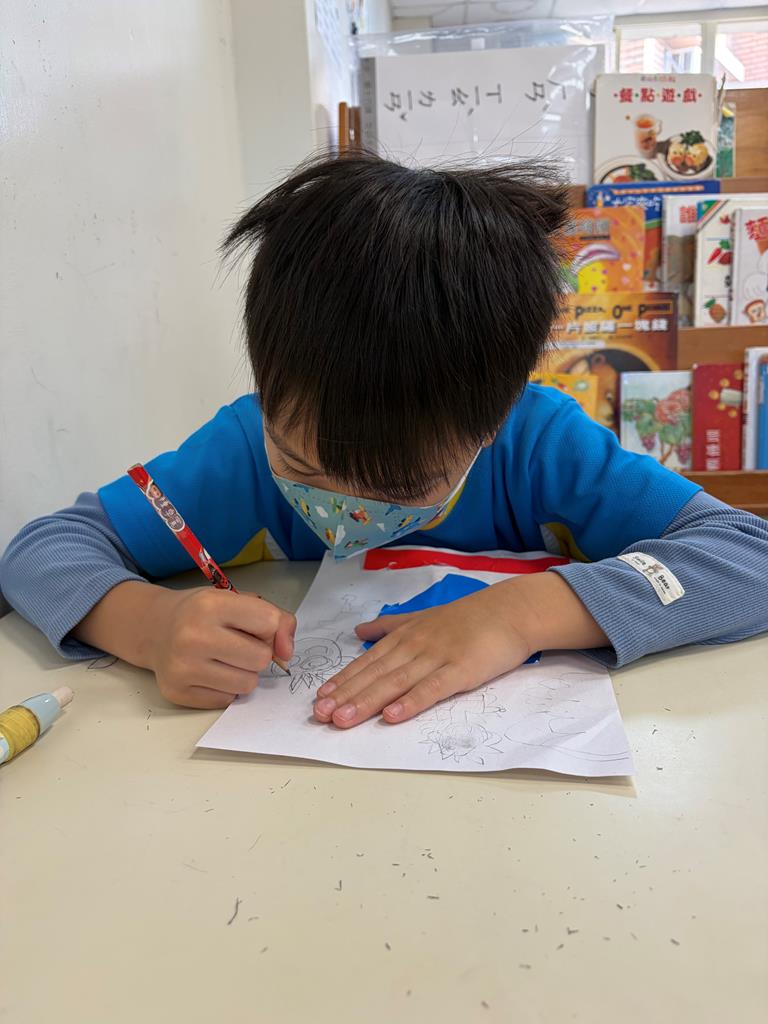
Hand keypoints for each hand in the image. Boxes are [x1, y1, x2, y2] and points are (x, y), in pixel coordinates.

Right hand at [147, 588, 295, 708]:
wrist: (154, 628)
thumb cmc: (202, 613)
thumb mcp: (237, 600)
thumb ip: (276, 619)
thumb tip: (287, 654)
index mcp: (210, 604)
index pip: (269, 622)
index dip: (270, 628)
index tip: (255, 626)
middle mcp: (193, 636)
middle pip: (261, 658)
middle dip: (258, 653)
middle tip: (238, 645)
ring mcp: (183, 667)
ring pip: (247, 684)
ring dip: (244, 673)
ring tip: (225, 659)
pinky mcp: (177, 692)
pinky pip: (227, 699)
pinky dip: (225, 688)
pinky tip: (209, 672)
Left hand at [312, 572, 608, 728]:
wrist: (510, 611)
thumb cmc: (468, 617)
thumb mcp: (422, 617)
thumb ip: (390, 626)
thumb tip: (358, 631)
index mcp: (405, 636)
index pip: (368, 662)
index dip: (343, 680)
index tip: (319, 698)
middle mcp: (415, 646)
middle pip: (375, 675)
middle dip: (345, 696)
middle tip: (319, 715)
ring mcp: (437, 658)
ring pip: (395, 683)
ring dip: (367, 702)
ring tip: (342, 720)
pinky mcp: (460, 671)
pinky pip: (432, 689)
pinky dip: (411, 702)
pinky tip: (392, 716)